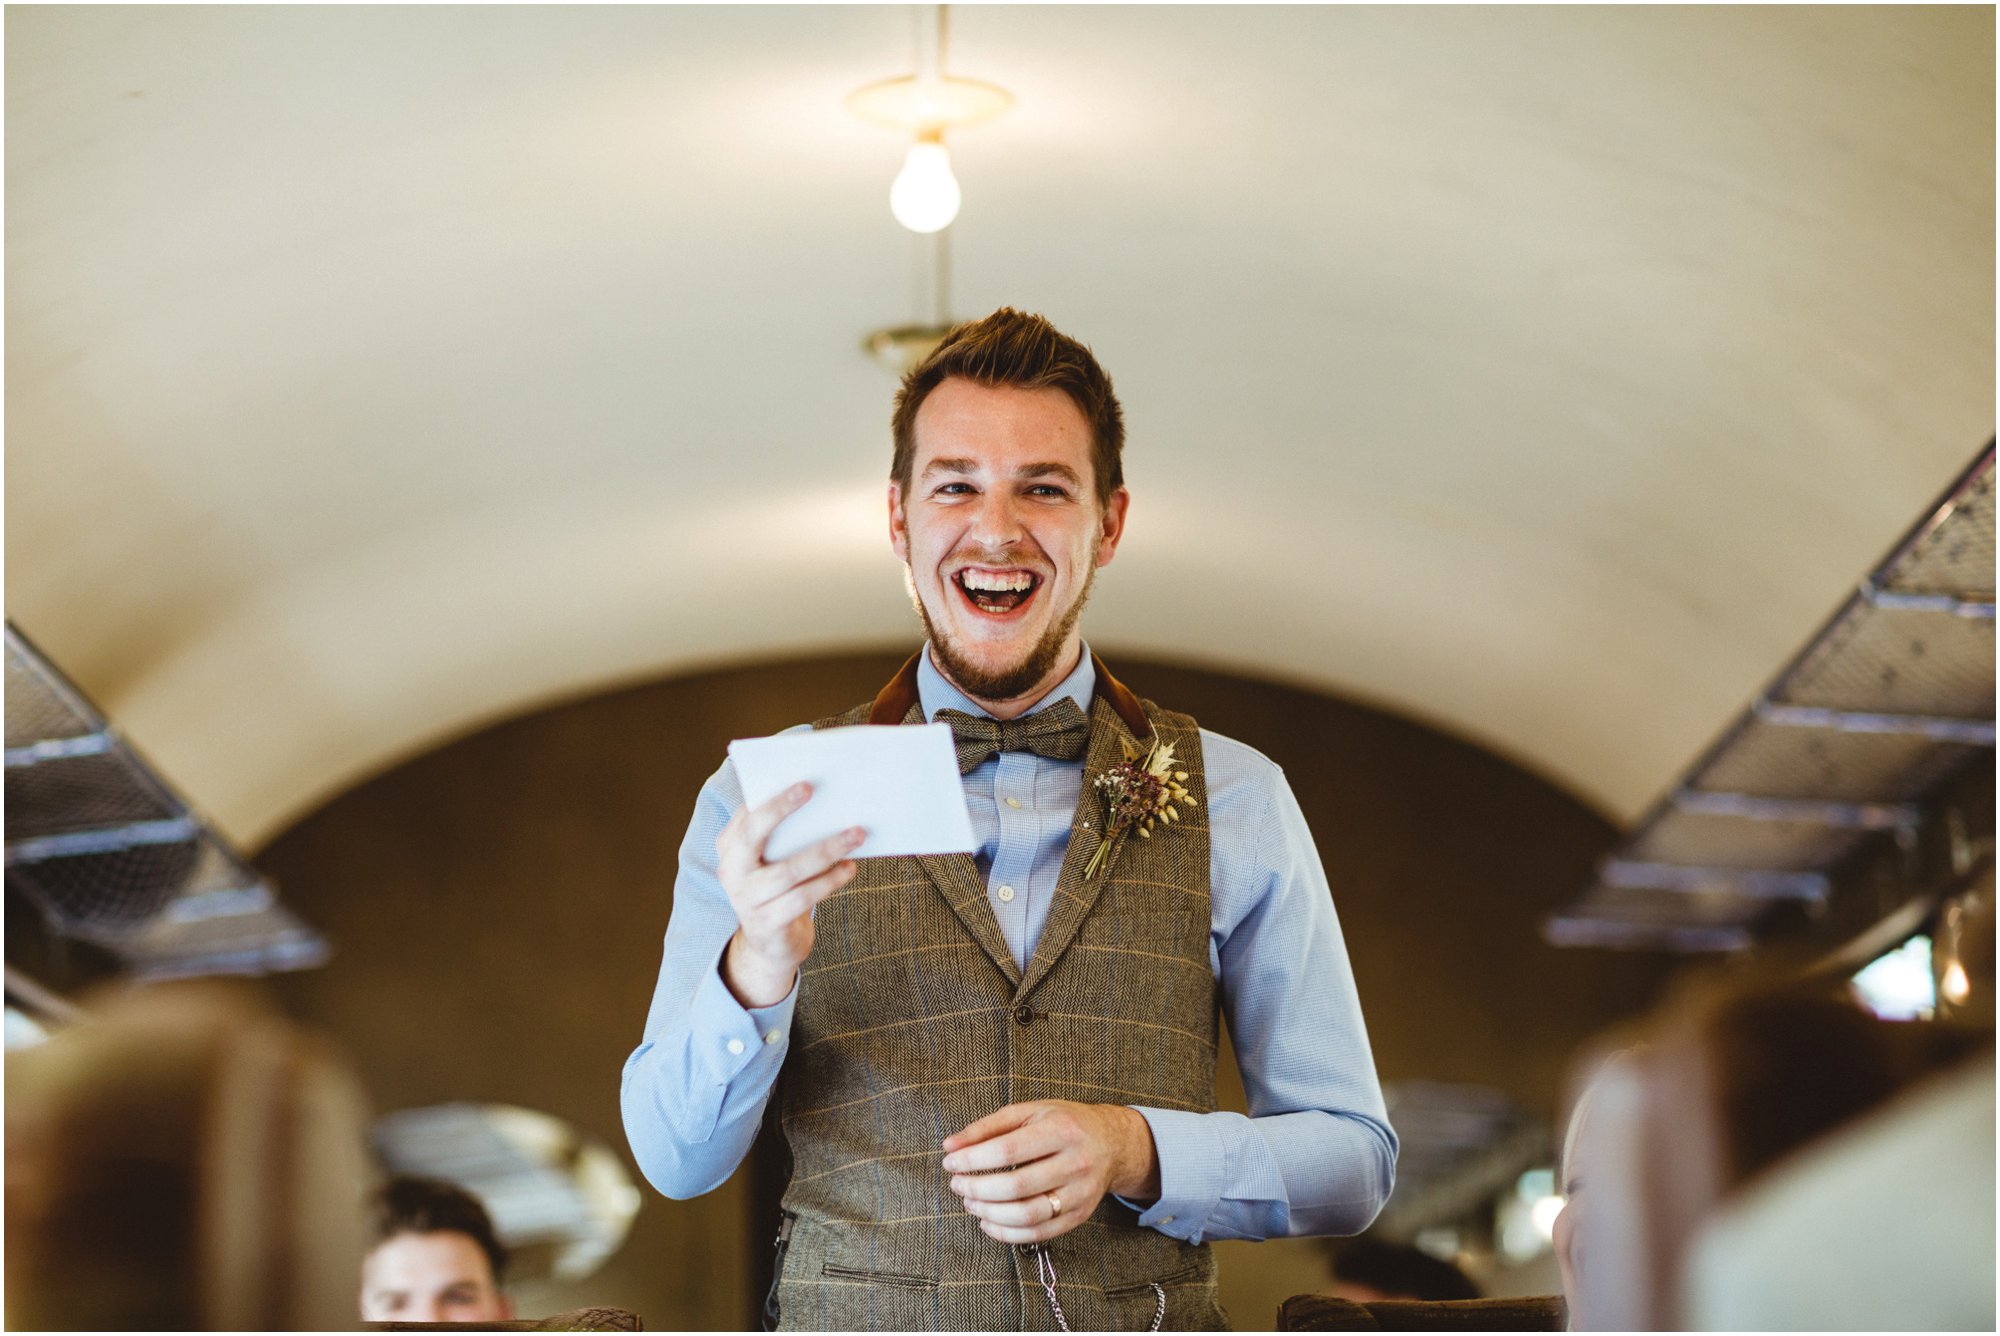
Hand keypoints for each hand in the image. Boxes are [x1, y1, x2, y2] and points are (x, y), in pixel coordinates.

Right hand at [717, 782, 863, 1007]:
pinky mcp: (767, 924)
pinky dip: (830, 881)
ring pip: (788, 870)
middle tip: (813, 789)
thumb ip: (785, 834)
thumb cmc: (780, 887)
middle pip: (753, 834)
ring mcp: (746, 900)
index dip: (772, 797)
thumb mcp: (774, 859)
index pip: (746, 814)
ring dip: (826, 849)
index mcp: (729, 848)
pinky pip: (802, 897)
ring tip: (856, 834)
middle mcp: (731, 872)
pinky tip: (850, 868)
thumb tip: (826, 800)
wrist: (771, 944)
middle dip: (781, 809)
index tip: (804, 782)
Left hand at [941, 1101, 1159, 1242]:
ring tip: (970, 1202)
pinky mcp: (1079, 1216)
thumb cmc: (1063, 1123)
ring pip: (1026, 1215)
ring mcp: (1080, 1194)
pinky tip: (988, 1221)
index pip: (1007, 1150)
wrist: (1112, 1144)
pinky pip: (1038, 1233)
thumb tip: (949, 1146)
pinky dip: (1007, 1233)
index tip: (950, 1162)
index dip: (973, 1160)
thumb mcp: (1028, 1112)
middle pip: (1015, 1186)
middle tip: (957, 1184)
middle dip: (977, 1188)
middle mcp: (1075, 1163)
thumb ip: (987, 1127)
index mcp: (1061, 1130)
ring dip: (989, 1213)